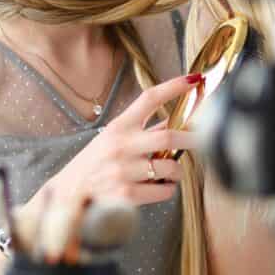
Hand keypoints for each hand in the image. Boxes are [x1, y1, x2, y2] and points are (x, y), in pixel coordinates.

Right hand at [44, 73, 203, 205]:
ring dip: (177, 170)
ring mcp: (122, 171)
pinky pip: (165, 190)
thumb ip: (145, 130)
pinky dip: (168, 188)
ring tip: (169, 171)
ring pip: (171, 168)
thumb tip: (178, 118)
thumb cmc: (97, 162)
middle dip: (192, 139)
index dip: (174, 87)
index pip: (149, 99)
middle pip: (169, 137)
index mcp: (119, 126)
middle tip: (203, 139)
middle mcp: (120, 146)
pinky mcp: (126, 195)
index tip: (195, 79)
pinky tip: (157, 186)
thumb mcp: (115, 138)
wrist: (70, 193)